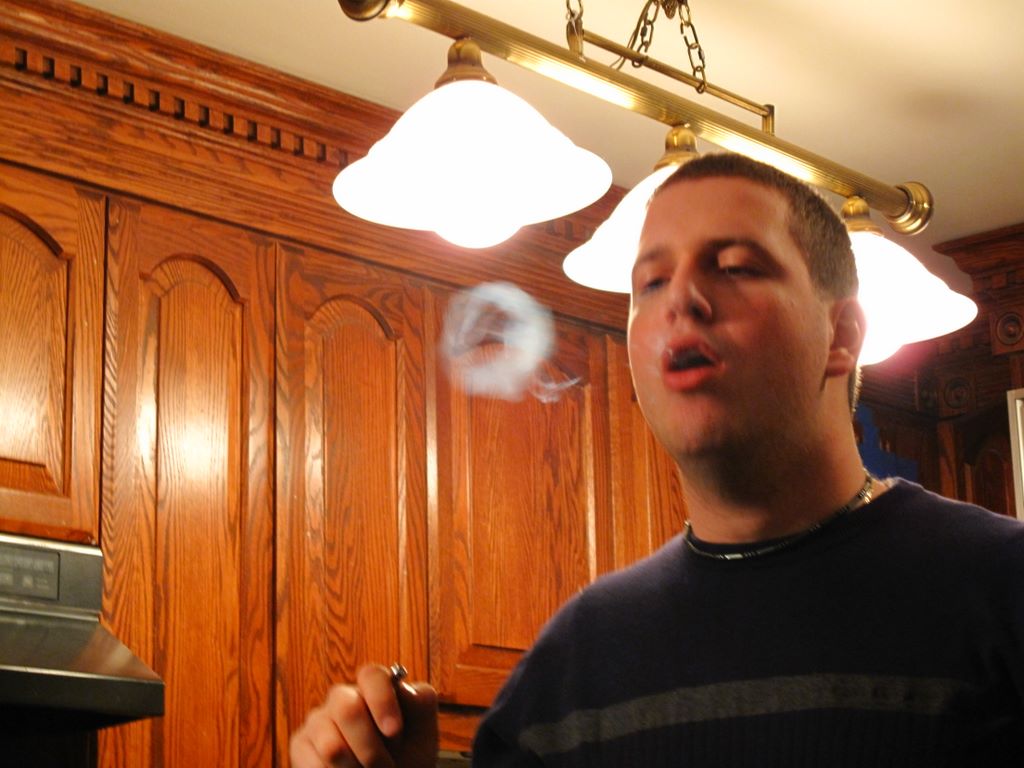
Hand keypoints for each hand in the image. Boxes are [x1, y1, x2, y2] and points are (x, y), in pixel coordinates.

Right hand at [289, 664, 438, 767]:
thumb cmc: (408, 756)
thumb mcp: (423, 733)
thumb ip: (420, 705)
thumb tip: (406, 689)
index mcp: (373, 687)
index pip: (372, 675)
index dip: (382, 701)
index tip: (394, 731)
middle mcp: (342, 697)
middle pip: (347, 709)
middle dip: (370, 748)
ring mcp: (318, 720)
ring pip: (331, 745)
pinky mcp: (301, 744)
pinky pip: (314, 764)